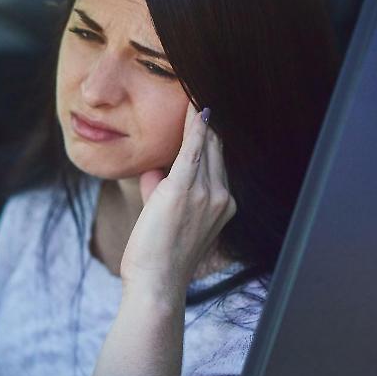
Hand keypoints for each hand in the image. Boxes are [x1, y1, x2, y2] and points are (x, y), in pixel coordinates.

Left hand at [120, 103, 235, 298]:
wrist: (157, 285)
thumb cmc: (157, 259)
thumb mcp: (165, 221)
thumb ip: (161, 192)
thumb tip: (153, 172)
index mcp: (223, 205)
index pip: (218, 161)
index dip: (211, 136)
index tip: (204, 112)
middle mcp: (221, 197)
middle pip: (216, 149)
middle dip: (207, 123)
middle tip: (198, 91)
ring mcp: (206, 194)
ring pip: (206, 145)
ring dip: (199, 119)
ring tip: (194, 91)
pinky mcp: (183, 190)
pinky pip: (192, 149)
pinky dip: (193, 126)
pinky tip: (195, 106)